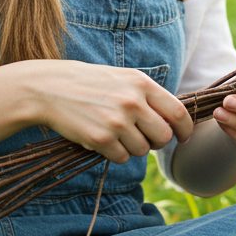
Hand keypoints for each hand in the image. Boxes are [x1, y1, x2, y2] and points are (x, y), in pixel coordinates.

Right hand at [18, 60, 193, 163]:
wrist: (50, 88)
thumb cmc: (90, 83)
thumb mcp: (123, 78)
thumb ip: (148, 96)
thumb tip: (173, 121)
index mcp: (142, 84)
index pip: (178, 113)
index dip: (185, 129)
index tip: (182, 137)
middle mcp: (133, 102)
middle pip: (163, 137)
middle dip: (156, 142)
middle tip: (143, 137)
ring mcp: (117, 121)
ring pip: (142, 150)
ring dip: (132, 147)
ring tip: (115, 133)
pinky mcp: (101, 138)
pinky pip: (122, 157)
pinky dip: (115, 153)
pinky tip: (102, 138)